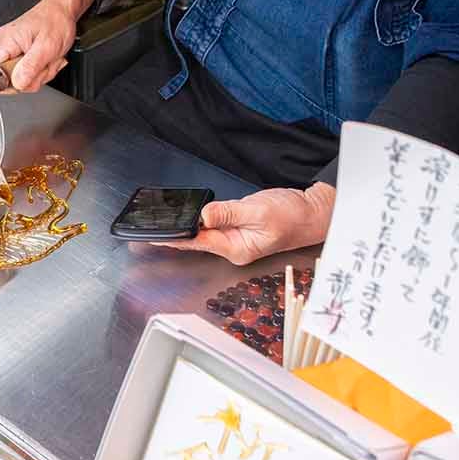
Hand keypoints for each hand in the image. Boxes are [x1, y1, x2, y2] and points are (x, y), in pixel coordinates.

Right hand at [0, 0, 94, 91]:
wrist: (62, 11)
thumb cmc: (56, 21)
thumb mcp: (47, 47)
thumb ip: (31, 67)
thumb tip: (17, 84)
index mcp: (5, 41)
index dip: (7, 83)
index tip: (25, 78)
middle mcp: (2, 44)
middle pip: (7, 79)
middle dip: (31, 78)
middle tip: (45, 64)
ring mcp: (9, 48)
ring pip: (18, 78)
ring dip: (38, 74)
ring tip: (47, 59)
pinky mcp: (16, 52)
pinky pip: (23, 71)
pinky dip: (38, 70)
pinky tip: (45, 59)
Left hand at [154, 183, 336, 266]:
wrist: (313, 214)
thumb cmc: (293, 216)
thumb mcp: (258, 211)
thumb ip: (228, 213)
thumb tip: (203, 215)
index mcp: (236, 248)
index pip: (196, 242)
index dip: (173, 238)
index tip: (152, 236)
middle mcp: (233, 247)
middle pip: (196, 240)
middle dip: (173, 234)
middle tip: (146, 231)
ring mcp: (236, 238)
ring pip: (204, 231)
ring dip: (185, 226)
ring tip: (160, 222)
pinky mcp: (239, 228)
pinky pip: (215, 224)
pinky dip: (200, 219)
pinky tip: (187, 216)